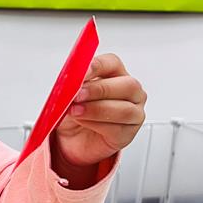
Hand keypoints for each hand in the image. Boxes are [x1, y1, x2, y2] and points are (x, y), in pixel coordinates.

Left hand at [53, 53, 146, 170]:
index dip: (97, 66)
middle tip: (78, 95)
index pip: (112, 63)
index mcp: (115, 75)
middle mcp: (129, 92)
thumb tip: (69, 83)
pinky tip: (84, 123)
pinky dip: (96, 125)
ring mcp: (133, 113)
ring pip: (124, 109)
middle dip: (99, 90)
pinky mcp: (127, 133)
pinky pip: (117, 129)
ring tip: (76, 111)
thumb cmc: (75, 112)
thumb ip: (72, 86)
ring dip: (96, 110)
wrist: (72, 139)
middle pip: (127, 85)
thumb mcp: (68, 96)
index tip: (81, 73)